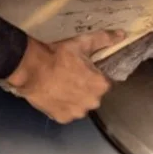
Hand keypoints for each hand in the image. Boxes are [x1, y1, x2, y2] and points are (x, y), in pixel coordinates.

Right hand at [6, 30, 124, 122]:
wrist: (31, 68)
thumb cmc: (58, 55)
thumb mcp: (82, 43)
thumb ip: (104, 39)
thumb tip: (121, 35)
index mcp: (101, 85)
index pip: (104, 82)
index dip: (94, 75)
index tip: (83, 70)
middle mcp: (92, 102)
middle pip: (93, 95)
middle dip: (85, 87)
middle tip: (71, 76)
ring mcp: (77, 112)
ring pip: (80, 105)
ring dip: (74, 98)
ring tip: (61, 85)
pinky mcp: (62, 118)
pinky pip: (66, 112)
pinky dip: (62, 105)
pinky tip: (55, 94)